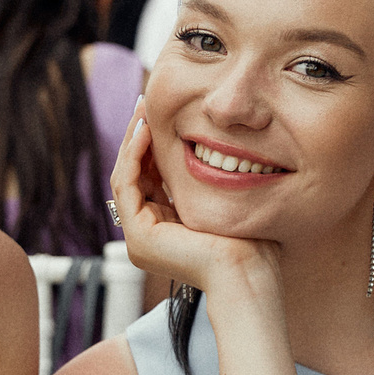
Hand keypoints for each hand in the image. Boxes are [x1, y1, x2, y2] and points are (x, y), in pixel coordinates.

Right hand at [109, 98, 282, 296]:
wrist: (247, 271)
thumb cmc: (249, 243)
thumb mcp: (221, 201)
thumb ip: (206, 181)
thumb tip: (216, 147)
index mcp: (163, 230)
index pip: (148, 180)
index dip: (151, 146)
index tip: (158, 114)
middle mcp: (145, 236)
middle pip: (133, 176)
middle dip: (138, 138)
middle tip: (144, 104)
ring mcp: (138, 239)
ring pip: (124, 177)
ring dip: (132, 142)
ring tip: (143, 111)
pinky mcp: (138, 236)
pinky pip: (126, 185)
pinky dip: (134, 156)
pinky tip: (146, 131)